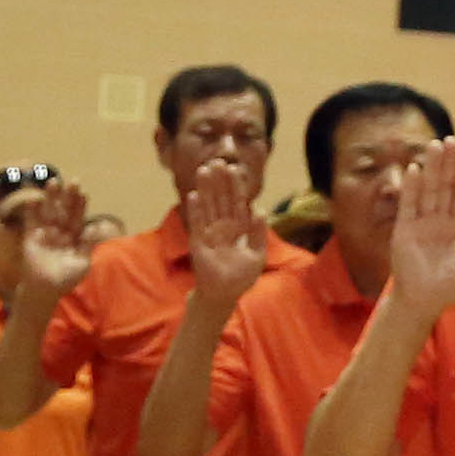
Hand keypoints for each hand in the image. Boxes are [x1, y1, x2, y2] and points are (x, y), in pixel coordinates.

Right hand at [16, 175, 95, 300]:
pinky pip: (32, 221)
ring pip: (49, 211)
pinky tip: (33, 199)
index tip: (83, 193)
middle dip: (68, 196)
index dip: (80, 205)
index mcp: (74, 236)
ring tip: (53, 182)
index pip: (78, 217)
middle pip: (64, 210)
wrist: (45, 290)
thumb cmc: (66, 279)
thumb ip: (88, 245)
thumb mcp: (82, 263)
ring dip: (50, 198)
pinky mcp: (31, 236)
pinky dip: (32, 211)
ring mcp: (45, 232)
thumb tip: (96, 228)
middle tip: (72, 181)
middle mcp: (60, 231)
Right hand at [177, 152, 267, 299]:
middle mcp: (223, 226)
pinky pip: (197, 223)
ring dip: (205, 189)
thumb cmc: (241, 276)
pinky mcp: (198, 242)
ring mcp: (209, 232)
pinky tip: (194, 195)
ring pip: (208, 206)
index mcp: (238, 227)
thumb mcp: (257, 255)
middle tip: (216, 161)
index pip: (237, 202)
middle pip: (220, 199)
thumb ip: (258, 233)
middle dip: (218, 181)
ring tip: (203, 170)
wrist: (225, 294)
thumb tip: (259, 209)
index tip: (233, 168)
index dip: (235, 186)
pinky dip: (196, 210)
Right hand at [387, 142, 454, 308]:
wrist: (424, 303)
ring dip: (431, 169)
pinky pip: (408, 207)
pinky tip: (415, 170)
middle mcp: (437, 221)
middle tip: (450, 140)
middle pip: (443, 187)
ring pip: (427, 191)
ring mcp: (420, 224)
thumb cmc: (447, 286)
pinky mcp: (404, 231)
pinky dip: (412, 189)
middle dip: (447, 164)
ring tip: (434, 145)